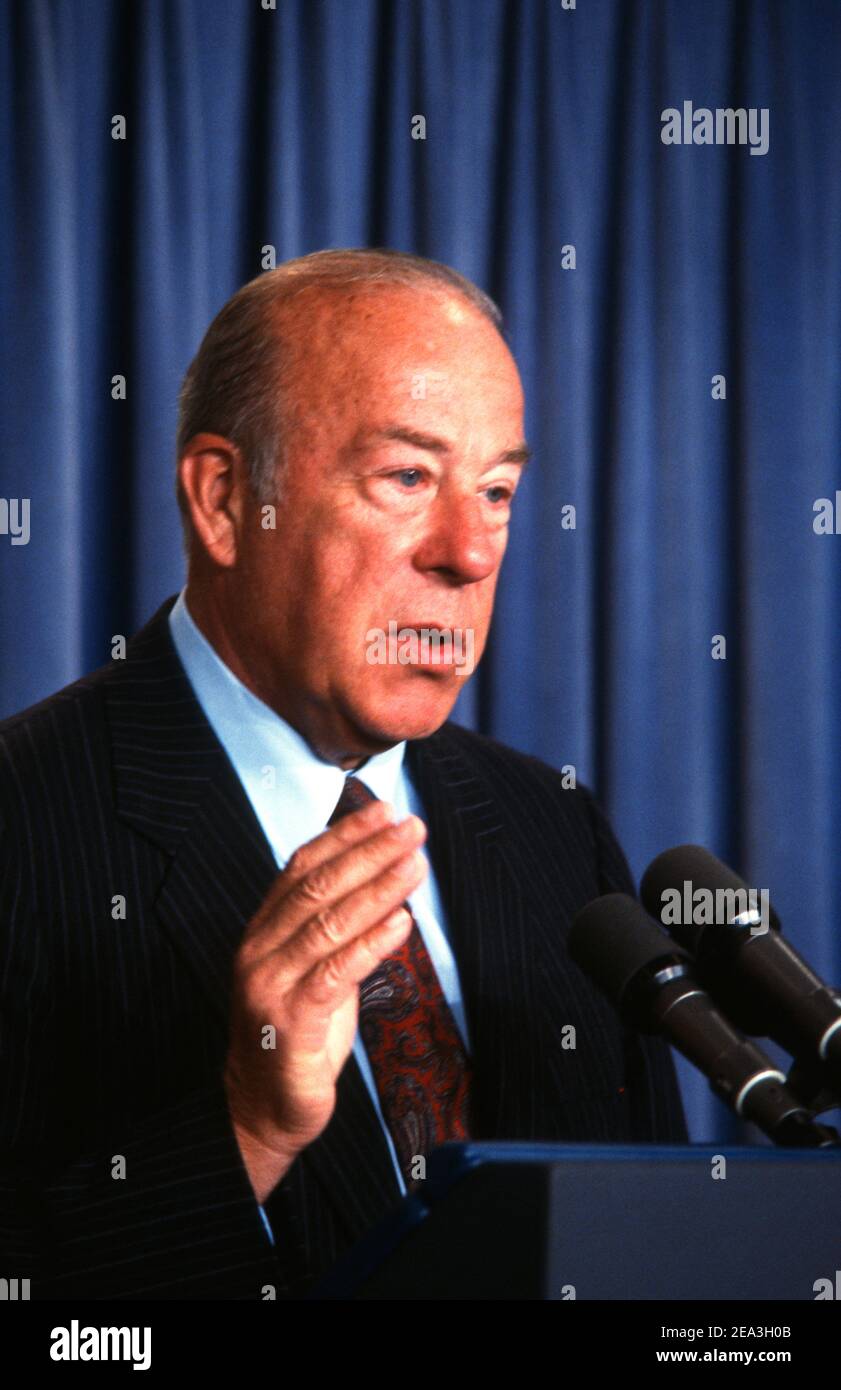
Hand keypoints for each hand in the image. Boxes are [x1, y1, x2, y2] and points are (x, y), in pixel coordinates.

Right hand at [223, 796, 427, 1202]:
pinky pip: (336, 971)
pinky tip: (402, 921)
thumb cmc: (298, 1033)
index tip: (385, 810)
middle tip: (413, 827)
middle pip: (318, 886)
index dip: (345, 834)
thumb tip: (384, 876)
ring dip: (378, 888)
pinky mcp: (289, 1020)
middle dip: (369, 852)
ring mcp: (270, 983)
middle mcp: (260, 948)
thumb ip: (336, 926)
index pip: (302, 864)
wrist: (265, 1107)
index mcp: (264, 928)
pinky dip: (372, 943)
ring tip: (416, 863)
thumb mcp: (316, 968)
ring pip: (329, 922)